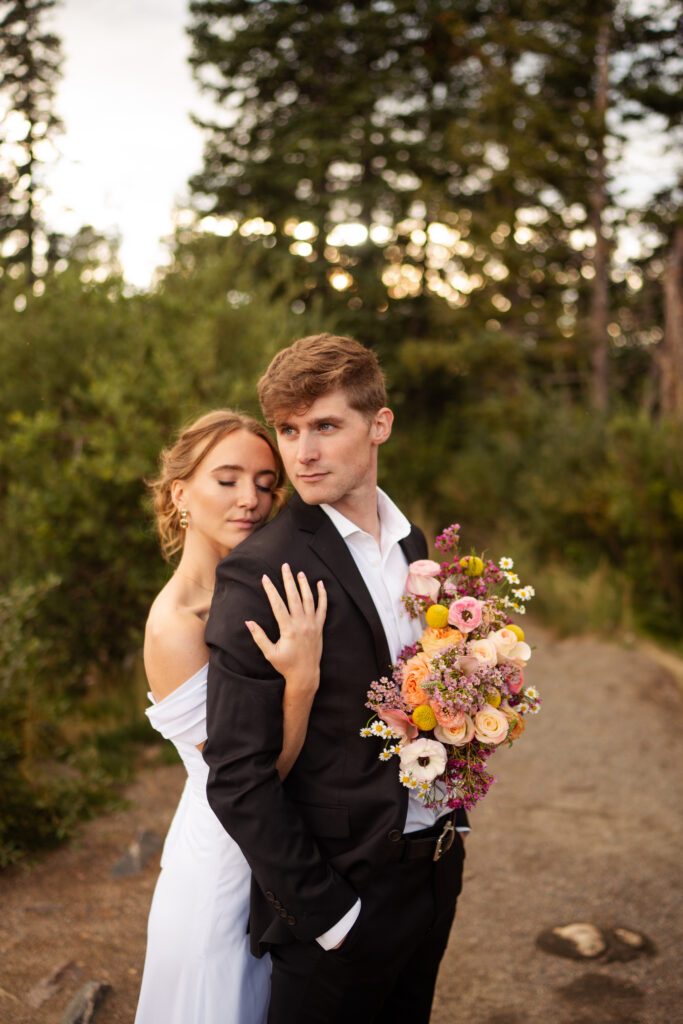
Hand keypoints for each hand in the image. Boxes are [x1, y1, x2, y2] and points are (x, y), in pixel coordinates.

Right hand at [246, 564, 325, 689]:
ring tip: (299, 572)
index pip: (278, 605)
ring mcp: (312, 625)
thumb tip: (248, 622)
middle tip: (285, 566)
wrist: (305, 675)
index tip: (265, 578)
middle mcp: (302, 624)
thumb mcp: (270, 653)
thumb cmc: (286, 665)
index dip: (271, 590)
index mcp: (289, 629)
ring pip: (309, 600)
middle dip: (288, 580)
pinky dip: (322, 595)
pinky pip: (323, 608)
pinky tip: (320, 584)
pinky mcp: (319, 627)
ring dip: (304, 584)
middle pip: (294, 597)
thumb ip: (259, 637)